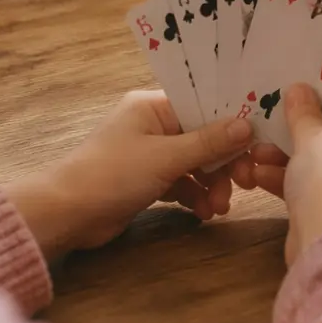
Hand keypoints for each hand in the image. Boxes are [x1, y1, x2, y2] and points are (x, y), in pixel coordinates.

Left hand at [6, 91, 252, 261]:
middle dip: (224, 162)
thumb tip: (248, 125)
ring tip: (218, 207)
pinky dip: (195, 194)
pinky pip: (183, 181)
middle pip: (205, 136)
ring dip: (212, 183)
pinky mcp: (148, 179)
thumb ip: (208, 142)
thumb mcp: (165, 157)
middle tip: (244, 183)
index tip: (258, 143)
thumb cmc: (111, 175)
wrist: (63, 217)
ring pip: (196, 162)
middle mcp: (155, 124)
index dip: (234, 123)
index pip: (206, 105)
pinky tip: (204, 212)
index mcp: (155, 106)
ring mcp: (151, 152)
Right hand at [243, 84, 321, 266]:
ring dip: (282, 156)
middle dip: (294, 131)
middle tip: (267, 120)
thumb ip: (305, 114)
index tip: (297, 88)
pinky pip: (307, 186)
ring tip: (253, 150)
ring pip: (314, 162)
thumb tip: (300, 89)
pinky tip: (255, 175)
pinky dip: (284, 179)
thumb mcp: (313, 140)